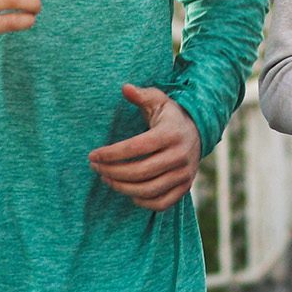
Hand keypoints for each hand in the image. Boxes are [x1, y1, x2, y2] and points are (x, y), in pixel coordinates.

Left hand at [89, 84, 201, 210]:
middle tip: (96, 169)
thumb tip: (125, 88)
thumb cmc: (170, 116)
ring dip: (122, 188)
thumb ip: (141, 95)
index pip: (135, 148)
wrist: (199, 132)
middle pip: (140, 172)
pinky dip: (143, 202)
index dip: (111, 154)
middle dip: (112, 172)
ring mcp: (184, 173)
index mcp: (171, 133)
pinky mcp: (185, 187)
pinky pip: (161, 203)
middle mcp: (180, 155)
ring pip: (148, 190)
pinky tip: (129, 193)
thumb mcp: (158, 101)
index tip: (93, 156)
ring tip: (107, 179)